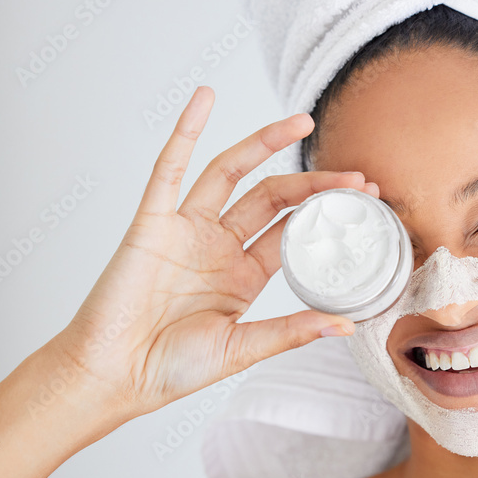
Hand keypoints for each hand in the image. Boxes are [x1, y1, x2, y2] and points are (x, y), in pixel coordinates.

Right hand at [53, 86, 376, 418]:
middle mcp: (218, 246)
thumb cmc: (171, 369)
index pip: (292, 230)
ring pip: (229, 172)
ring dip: (263, 143)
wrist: (113, 378)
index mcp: (244, 274)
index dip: (326, 211)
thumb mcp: (242, 349)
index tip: (364, 197)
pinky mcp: (151, 222)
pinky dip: (185, 132)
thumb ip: (290, 330)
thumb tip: (345, 324)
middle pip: (272, 198)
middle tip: (354, 174)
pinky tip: (203, 99)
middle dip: (313, 182)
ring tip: (301, 120)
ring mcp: (185, 230)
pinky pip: (168, 169)